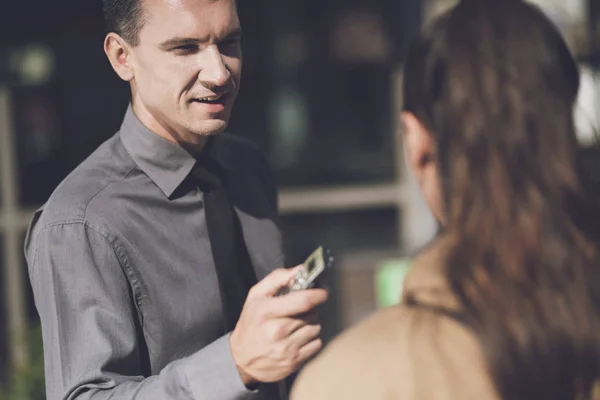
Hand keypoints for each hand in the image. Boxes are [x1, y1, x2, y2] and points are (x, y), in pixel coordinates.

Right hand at [229, 266, 327, 385]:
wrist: (241, 359)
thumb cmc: (250, 323)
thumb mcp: (255, 296)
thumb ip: (277, 279)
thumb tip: (299, 269)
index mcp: (267, 311)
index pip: (303, 300)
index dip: (318, 294)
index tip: (322, 291)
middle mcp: (277, 331)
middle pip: (312, 314)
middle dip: (311, 309)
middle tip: (301, 310)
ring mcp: (286, 348)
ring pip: (316, 328)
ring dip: (311, 324)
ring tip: (297, 324)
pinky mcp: (294, 361)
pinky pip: (316, 344)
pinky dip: (311, 339)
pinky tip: (298, 338)